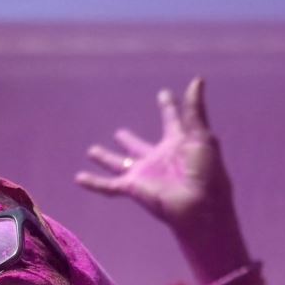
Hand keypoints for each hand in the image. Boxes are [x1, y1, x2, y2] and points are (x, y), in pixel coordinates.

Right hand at [74, 78, 238, 248]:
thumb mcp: (201, 136)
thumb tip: (197, 79)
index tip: (163, 94)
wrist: (199, 204)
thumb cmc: (206, 171)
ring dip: (105, 158)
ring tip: (92, 151)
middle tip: (119, 133)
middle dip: (128, 140)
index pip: (171, 120)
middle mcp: (157, 157)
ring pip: (118, 163)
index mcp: (178, 143)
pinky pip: (108, 185)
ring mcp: (143, 172)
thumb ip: (194, 110)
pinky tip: (78, 178)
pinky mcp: (132, 186)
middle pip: (138, 146)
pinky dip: (93, 182)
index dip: (168, 107)